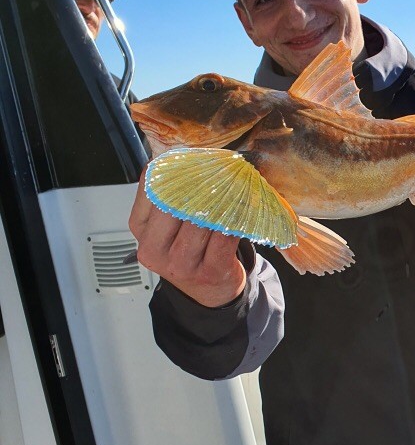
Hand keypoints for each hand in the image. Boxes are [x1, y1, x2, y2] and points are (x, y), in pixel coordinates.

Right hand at [128, 169, 247, 306]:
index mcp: (141, 228)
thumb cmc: (188, 249)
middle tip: (221, 167)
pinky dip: (235, 218)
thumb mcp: (167, 222)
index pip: (153, 187)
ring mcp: (180, 264)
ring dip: (222, 199)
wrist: (208, 290)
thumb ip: (170, 190)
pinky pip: (224, 236)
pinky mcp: (208, 272)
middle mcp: (154, 249)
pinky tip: (242, 208)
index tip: (196, 157)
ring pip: (202, 219)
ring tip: (235, 183)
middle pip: (175, 203)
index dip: (176, 168)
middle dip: (200, 183)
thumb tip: (186, 154)